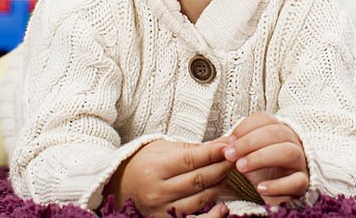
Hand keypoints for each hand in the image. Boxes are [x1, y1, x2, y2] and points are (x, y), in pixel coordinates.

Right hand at [104, 138, 233, 216]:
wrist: (121, 184)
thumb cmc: (145, 162)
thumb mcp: (165, 149)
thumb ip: (195, 148)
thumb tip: (224, 144)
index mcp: (155, 168)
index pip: (191, 160)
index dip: (214, 153)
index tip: (230, 147)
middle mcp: (157, 191)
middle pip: (198, 180)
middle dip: (221, 167)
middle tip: (234, 159)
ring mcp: (161, 210)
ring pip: (201, 199)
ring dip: (219, 186)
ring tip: (225, 174)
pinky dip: (213, 214)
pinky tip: (222, 206)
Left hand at [223, 112, 308, 205]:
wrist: (278, 192)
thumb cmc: (261, 170)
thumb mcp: (246, 156)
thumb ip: (235, 148)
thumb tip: (221, 144)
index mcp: (279, 131)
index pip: (265, 119)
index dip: (246, 127)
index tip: (229, 141)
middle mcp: (292, 143)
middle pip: (277, 133)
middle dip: (249, 142)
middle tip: (230, 155)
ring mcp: (300, 163)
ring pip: (289, 152)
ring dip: (261, 158)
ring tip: (241, 168)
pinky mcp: (302, 184)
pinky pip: (297, 181)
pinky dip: (278, 185)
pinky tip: (260, 188)